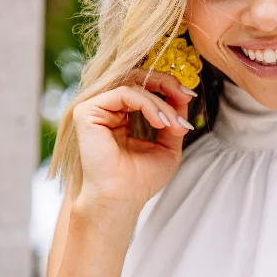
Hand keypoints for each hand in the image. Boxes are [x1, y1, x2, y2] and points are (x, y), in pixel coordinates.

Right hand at [73, 68, 196, 212]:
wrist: (122, 199)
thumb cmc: (141, 180)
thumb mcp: (167, 146)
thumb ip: (173, 120)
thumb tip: (184, 97)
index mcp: (122, 116)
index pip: (144, 88)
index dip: (167, 87)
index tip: (189, 96)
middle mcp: (107, 110)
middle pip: (137, 77)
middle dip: (166, 84)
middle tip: (185, 96)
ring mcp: (96, 109)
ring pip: (134, 86)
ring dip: (161, 102)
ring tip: (173, 125)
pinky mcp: (87, 112)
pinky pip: (123, 93)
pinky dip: (147, 104)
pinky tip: (160, 122)